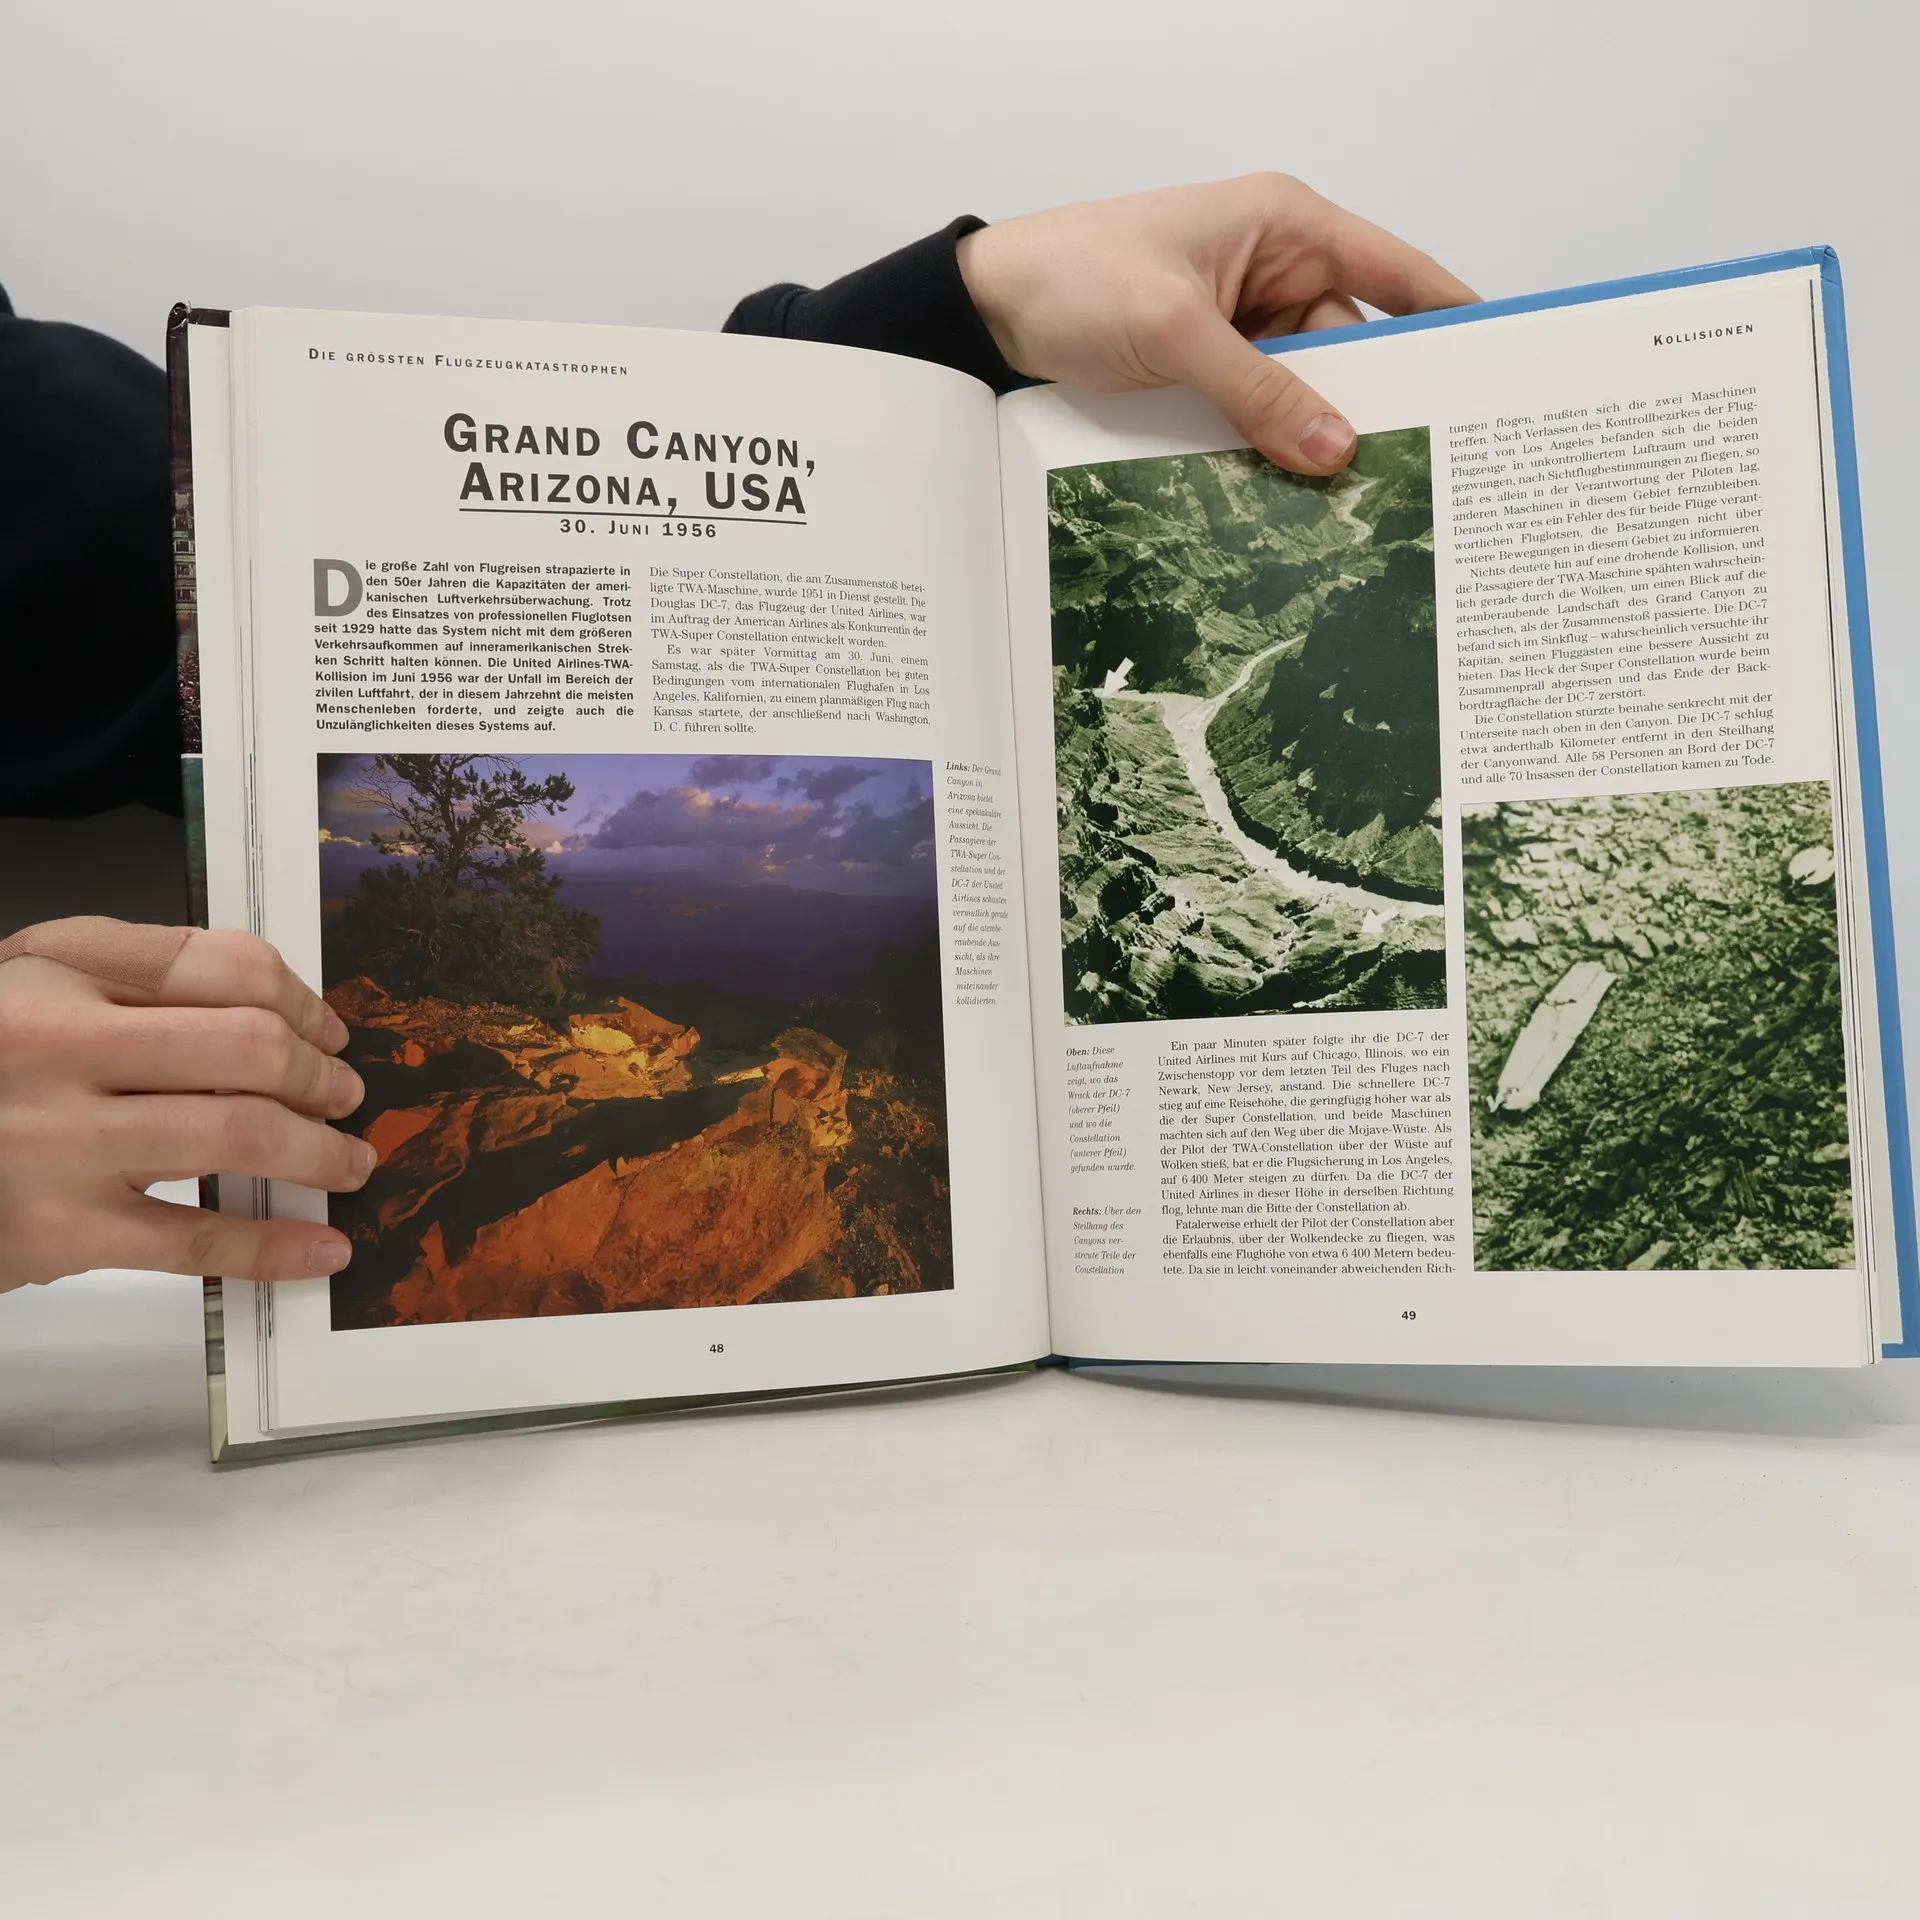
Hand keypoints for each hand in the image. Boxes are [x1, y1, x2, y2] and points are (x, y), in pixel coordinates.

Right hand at [0, 924, 371, 1290]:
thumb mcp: (34, 981)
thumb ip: (143, 974)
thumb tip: (282, 1010)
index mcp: (58, 972)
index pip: (223, 965)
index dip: (302, 1000)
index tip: (330, 1031)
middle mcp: (58, 1047)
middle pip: (248, 1047)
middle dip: (321, 1076)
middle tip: (345, 1096)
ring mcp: (58, 1142)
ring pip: (239, 1135)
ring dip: (321, 1153)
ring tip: (348, 1163)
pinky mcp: (58, 1231)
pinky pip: (196, 1240)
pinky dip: (275, 1248)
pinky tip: (324, 1249)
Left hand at [957, 173, 1476, 473]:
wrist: (987, 311)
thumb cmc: (1074, 276)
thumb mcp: (1175, 331)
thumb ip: (1256, 392)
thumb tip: (1333, 449)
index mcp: (1286, 226)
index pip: (1396, 273)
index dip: (1450, 317)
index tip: (1497, 368)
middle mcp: (1275, 270)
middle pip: (1351, 348)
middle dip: (1368, 405)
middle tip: (1410, 473)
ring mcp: (1241, 324)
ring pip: (1304, 392)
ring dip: (1310, 438)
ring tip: (1345, 500)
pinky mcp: (1208, 368)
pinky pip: (1259, 412)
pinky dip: (1268, 446)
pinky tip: (1285, 491)